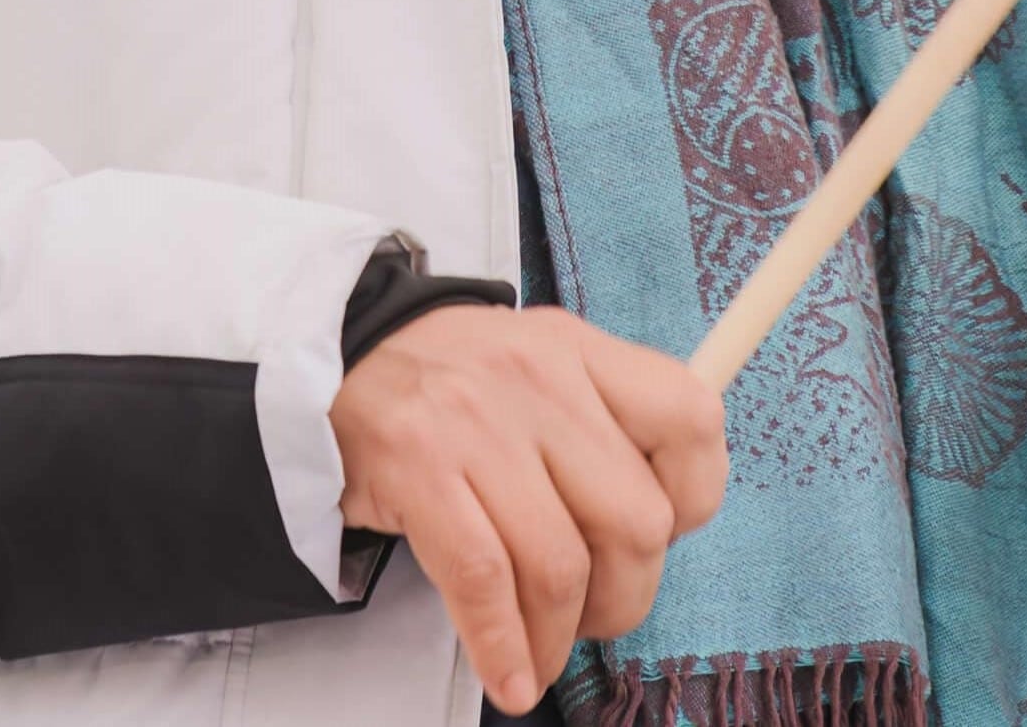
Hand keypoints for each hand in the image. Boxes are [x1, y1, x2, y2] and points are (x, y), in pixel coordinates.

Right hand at [331, 304, 729, 709]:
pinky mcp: (416, 467)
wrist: (332, 358)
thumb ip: (604, 421)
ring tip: (542, 654)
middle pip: (633, 520)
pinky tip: (509, 676)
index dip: (695, 499)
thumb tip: (668, 521)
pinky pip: (483, 580)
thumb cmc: (449, 382)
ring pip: (559, 564)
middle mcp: (536, 378)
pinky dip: (502, 645)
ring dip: (558, 636)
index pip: (690, 420)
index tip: (664, 536)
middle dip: (626, 596)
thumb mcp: (537, 365)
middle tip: (598, 616)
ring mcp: (473, 422)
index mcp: (578, 350)